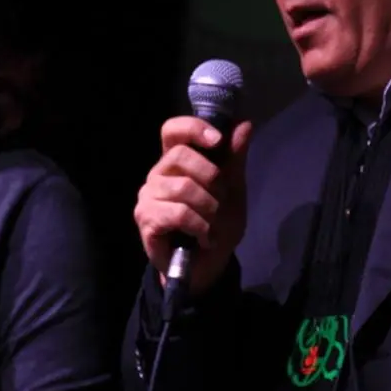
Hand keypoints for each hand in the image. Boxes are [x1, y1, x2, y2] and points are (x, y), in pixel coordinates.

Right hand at [133, 116, 253, 292]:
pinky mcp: (146, 219)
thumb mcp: (233, 190)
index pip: (173, 130)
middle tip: (222, 200)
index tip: (218, 140)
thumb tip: (244, 124)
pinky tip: (204, 237)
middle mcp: (158, 174)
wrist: (208, 266)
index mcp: (177, 161)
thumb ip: (234, 159)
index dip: (193, 128)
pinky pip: (178, 213)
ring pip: (183, 187)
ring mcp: (148, 196)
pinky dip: (200, 226)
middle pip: (180, 155)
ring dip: (209, 208)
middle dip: (212, 178)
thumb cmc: (218, 224)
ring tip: (214, 225)